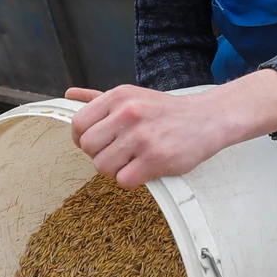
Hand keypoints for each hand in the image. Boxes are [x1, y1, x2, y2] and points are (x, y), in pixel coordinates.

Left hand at [65, 70, 276, 187]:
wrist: (208, 119)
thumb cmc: (166, 111)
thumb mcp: (133, 96)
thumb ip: (98, 99)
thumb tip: (69, 95)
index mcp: (119, 96)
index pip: (78, 124)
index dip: (84, 139)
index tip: (101, 142)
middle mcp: (127, 113)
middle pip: (88, 148)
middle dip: (101, 155)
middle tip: (120, 153)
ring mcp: (141, 137)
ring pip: (102, 167)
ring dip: (115, 170)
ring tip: (133, 161)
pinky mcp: (155, 159)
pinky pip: (123, 181)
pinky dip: (131, 180)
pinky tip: (144, 170)